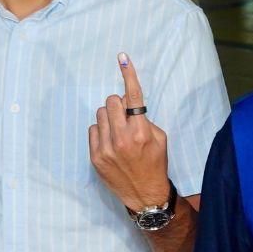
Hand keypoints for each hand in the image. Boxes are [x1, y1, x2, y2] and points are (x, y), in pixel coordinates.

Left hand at [89, 53, 170, 210]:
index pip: (132, 96)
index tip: (122, 57)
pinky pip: (93, 130)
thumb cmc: (155, 162)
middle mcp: (122, 138)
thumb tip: (127, 104)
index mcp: (141, 132)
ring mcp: (106, 148)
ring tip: (119, 132)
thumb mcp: (160, 138)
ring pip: (100, 114)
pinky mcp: (95, 157)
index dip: (128, 74)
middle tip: (126, 116)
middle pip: (111, 101)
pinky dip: (101, 132)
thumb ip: (144, 118)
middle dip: (119, 104)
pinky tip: (111, 143)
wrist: (145, 194)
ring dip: (110, 118)